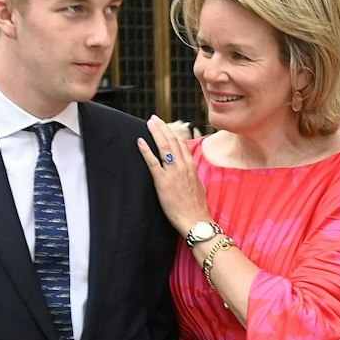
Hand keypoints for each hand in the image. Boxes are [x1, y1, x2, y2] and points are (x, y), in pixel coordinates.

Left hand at [136, 115, 209, 239]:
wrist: (196, 220)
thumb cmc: (197, 208)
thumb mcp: (199, 187)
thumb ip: (192, 176)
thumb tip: (190, 171)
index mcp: (191, 167)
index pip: (181, 144)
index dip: (173, 133)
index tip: (165, 126)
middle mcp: (183, 166)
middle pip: (172, 141)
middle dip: (162, 128)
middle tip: (153, 118)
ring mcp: (173, 173)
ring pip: (163, 147)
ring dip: (155, 133)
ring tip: (148, 123)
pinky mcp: (163, 182)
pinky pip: (153, 162)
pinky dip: (146, 150)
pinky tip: (140, 141)